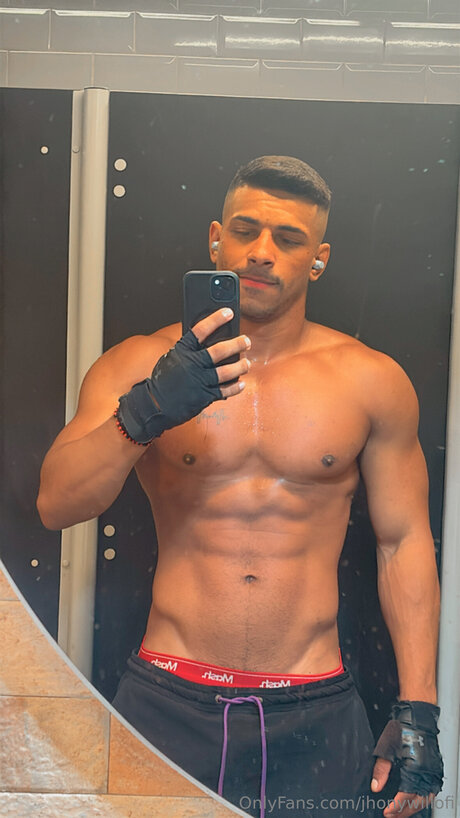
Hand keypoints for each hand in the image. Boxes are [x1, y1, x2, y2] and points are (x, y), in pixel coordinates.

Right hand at [116, 308, 250, 443]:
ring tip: (246, 363)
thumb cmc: (162, 381)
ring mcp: (199, 380)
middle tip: (245, 341)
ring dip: (240, 366)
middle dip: (236, 344)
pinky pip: (225, 390)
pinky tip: (241, 383)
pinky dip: (235, 387)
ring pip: (226, 371)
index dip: (216, 319)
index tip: (228, 312)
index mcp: (182, 351)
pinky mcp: (204, 396)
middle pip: (219, 350)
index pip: (201, 330)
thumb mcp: (171, 360)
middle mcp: (192, 364)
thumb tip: (208, 344)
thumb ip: (188, 352)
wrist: (154, 405)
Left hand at [371, 701, 442, 817]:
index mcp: (414, 769)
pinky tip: (413, 800)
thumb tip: (376, 787)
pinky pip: (431, 791)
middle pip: (417, 801)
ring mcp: (433, 772)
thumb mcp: (386, 749)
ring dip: (413, 807)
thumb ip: (381, 770)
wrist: (416, 718)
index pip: (406, 797)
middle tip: (391, 815)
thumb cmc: (402, 729)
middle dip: (403, 811)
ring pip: (426, 799)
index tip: (387, 812)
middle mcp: (427, 773)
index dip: (396, 807)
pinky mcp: (435, 769)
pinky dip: (422, 799)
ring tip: (401, 811)